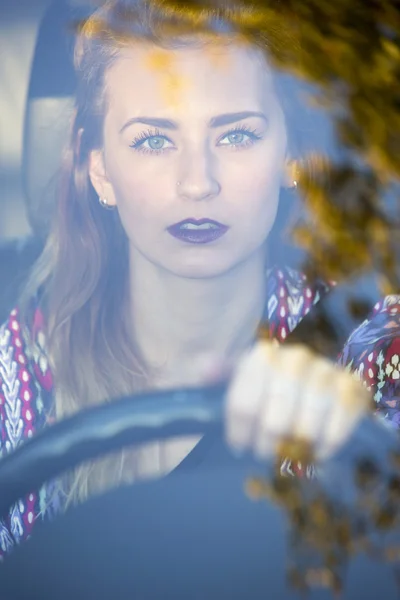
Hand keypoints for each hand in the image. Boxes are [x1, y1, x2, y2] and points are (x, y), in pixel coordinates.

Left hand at [225, 340, 371, 460]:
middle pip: (274, 424)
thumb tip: (206, 367)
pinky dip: (324, 448)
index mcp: (261, 356)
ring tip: (288, 452)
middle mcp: (294, 359)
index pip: (243, 406)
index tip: (239, 446)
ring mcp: (324, 372)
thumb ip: (216, 373)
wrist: (312, 378)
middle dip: (266, 446)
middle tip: (264, 453)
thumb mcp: (236, 376)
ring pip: (304, 431)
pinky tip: (315, 451)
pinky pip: (336, 432)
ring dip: (294, 450)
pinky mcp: (351, 389)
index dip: (239, 434)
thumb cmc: (266, 385)